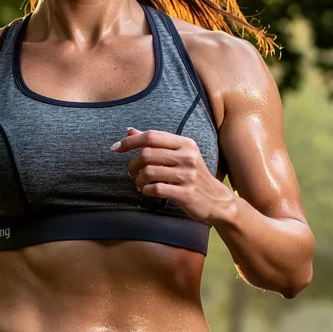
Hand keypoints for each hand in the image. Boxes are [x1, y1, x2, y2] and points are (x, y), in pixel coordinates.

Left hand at [111, 127, 235, 222]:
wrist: (216, 200)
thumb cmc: (192, 176)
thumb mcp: (179, 156)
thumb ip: (155, 144)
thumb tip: (129, 131)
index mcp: (185, 144)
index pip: (152, 136)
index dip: (130, 141)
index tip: (116, 148)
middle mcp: (188, 156)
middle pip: (147, 154)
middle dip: (133, 164)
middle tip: (132, 172)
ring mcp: (188, 175)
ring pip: (149, 172)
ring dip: (138, 180)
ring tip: (140, 184)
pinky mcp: (186, 193)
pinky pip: (156, 189)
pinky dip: (146, 190)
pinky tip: (148, 191)